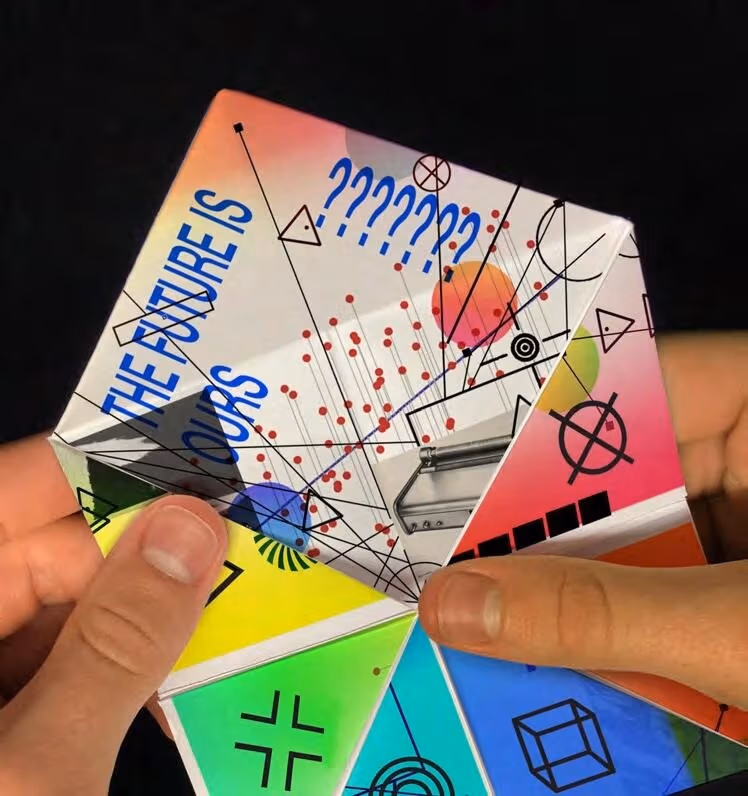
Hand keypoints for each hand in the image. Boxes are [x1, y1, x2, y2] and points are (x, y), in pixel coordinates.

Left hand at [0, 436, 226, 793]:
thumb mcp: (37, 769)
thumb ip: (121, 642)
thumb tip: (190, 531)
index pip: (29, 489)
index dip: (119, 467)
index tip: (206, 465)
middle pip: (63, 544)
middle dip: (156, 545)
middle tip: (244, 545)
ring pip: (80, 599)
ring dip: (156, 604)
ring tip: (230, 604)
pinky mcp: (9, 700)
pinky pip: (79, 650)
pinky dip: (134, 654)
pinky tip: (181, 665)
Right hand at [419, 332, 747, 708]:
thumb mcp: (747, 631)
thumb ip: (599, 616)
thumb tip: (457, 605)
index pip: (619, 385)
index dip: (522, 423)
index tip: (434, 463)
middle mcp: (745, 447)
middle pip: (604, 470)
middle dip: (528, 525)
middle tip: (439, 556)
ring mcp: (740, 516)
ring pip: (619, 534)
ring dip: (558, 583)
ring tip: (478, 611)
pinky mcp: (734, 577)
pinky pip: (647, 582)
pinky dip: (603, 620)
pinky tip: (558, 650)